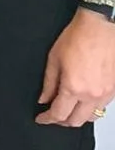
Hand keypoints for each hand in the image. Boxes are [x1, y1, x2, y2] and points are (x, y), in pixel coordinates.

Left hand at [37, 9, 114, 127]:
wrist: (99, 27)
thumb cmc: (78, 37)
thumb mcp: (54, 59)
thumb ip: (48, 83)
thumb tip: (44, 99)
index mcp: (74, 88)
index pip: (59, 114)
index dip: (47, 119)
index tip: (41, 118)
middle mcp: (92, 95)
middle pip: (76, 122)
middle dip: (62, 121)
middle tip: (53, 114)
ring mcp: (106, 93)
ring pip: (91, 117)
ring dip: (78, 116)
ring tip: (68, 108)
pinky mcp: (114, 89)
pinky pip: (102, 107)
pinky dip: (91, 108)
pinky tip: (83, 100)